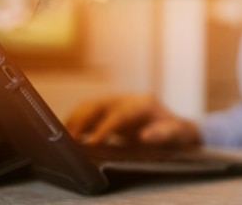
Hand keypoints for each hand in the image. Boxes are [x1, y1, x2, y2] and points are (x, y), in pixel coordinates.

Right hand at [65, 94, 199, 148]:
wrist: (174, 127)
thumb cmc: (175, 132)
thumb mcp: (176, 134)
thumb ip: (163, 134)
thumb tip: (145, 135)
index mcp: (144, 103)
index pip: (120, 113)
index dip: (105, 127)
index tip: (94, 142)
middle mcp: (128, 99)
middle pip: (100, 104)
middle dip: (83, 120)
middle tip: (71, 140)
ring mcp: (117, 102)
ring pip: (91, 105)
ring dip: (76, 119)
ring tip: (65, 138)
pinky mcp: (109, 110)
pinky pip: (89, 112)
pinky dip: (77, 121)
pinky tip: (68, 135)